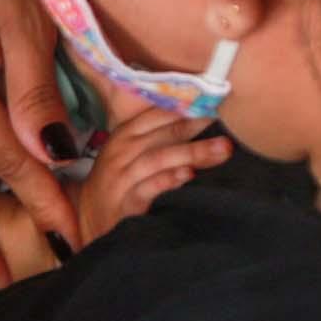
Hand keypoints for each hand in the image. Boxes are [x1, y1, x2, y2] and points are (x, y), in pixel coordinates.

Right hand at [78, 98, 228, 238]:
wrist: (91, 220)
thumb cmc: (118, 183)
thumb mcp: (130, 153)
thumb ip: (158, 136)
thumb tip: (201, 119)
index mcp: (125, 135)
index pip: (157, 114)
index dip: (186, 106)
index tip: (214, 100)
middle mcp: (121, 153)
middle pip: (163, 134)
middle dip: (197, 126)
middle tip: (230, 121)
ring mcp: (121, 178)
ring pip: (159, 158)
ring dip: (193, 152)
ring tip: (223, 149)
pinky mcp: (125, 203)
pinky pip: (148, 188)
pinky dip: (169, 180)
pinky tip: (189, 175)